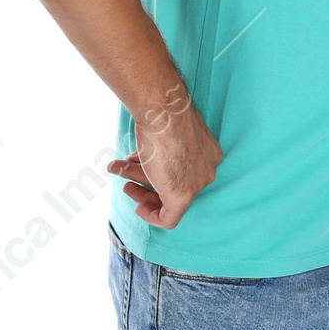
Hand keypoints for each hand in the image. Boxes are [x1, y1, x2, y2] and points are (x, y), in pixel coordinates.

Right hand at [107, 83, 221, 227]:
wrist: (163, 111)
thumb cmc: (162, 114)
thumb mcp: (161, 132)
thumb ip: (154, 150)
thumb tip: (133, 162)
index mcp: (207, 153)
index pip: (182, 169)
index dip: (157, 167)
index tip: (138, 164)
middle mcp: (207, 170)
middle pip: (173, 181)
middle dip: (145, 177)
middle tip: (125, 170)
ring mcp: (197, 184)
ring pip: (166, 196)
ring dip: (139, 188)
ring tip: (121, 175)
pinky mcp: (183, 196)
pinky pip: (169, 218)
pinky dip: (152, 216)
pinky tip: (139, 208)